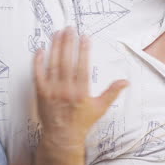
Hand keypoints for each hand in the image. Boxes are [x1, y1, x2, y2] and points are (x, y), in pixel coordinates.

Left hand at [33, 27, 127, 146]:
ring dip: (55, 47)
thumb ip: (112, 92)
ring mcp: (52, 91)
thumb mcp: (101, 108)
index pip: (82, 67)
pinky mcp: (41, 93)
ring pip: (53, 65)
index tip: (85, 37)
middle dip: (68, 43)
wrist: (63, 136)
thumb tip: (126, 81)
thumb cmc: (83, 121)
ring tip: (57, 33)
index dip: (84, 51)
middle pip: (66, 62)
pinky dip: (38, 62)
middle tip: (69, 28)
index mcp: (81, 93)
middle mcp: (66, 90)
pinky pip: (38, 74)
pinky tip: (41, 50)